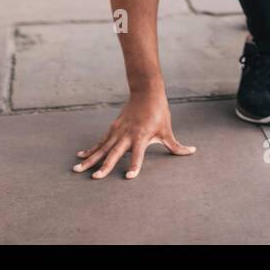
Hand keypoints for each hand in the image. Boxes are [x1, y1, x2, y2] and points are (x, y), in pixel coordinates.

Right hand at [72, 91, 194, 179]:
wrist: (146, 92)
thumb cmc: (159, 112)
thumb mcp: (167, 130)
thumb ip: (176, 145)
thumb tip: (192, 152)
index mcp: (141, 136)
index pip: (138, 154)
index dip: (134, 165)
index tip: (129, 177)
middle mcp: (127, 135)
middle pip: (114, 153)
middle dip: (104, 166)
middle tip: (95, 178)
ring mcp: (117, 131)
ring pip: (102, 148)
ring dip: (90, 159)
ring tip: (77, 169)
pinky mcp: (112, 129)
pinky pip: (100, 142)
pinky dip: (90, 149)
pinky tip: (80, 156)